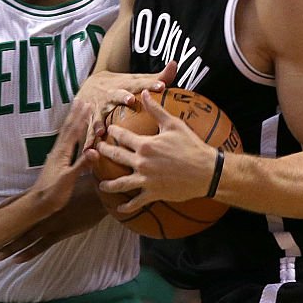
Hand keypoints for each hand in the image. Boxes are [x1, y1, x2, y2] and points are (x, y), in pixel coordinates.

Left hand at [0, 173, 103, 261]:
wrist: (98, 192)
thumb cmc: (87, 186)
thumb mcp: (67, 183)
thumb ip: (55, 190)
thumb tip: (49, 194)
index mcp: (42, 198)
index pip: (17, 205)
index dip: (3, 212)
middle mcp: (42, 211)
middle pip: (17, 225)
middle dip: (2, 235)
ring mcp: (49, 222)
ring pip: (25, 237)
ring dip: (11, 247)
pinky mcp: (60, 232)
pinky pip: (41, 245)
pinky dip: (28, 253)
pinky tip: (17, 260)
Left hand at [25, 99, 95, 214]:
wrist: (38, 203)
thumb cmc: (53, 193)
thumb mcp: (68, 179)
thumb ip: (81, 165)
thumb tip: (94, 151)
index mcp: (62, 153)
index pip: (73, 131)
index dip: (81, 117)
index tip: (88, 104)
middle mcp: (58, 151)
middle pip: (68, 128)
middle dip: (75, 114)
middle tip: (81, 100)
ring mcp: (56, 156)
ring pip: (66, 134)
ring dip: (72, 121)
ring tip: (76, 111)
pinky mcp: (56, 162)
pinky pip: (65, 142)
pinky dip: (70, 134)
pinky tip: (71, 135)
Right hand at [80, 60, 177, 142]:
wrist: (88, 84)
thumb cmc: (118, 85)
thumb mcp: (135, 79)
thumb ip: (155, 77)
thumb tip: (174, 64)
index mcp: (125, 85)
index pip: (141, 83)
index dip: (151, 84)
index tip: (161, 86)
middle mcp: (111, 94)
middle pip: (117, 94)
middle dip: (122, 96)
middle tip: (129, 99)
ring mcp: (99, 107)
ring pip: (99, 114)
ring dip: (99, 121)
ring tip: (101, 130)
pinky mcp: (90, 118)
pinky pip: (88, 130)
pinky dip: (87, 139)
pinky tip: (88, 149)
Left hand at [94, 94, 217, 214]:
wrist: (206, 171)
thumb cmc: (192, 146)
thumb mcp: (174, 125)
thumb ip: (156, 110)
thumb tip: (145, 92)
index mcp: (145, 144)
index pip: (122, 136)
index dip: (112, 132)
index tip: (107, 130)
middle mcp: (141, 162)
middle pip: (116, 157)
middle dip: (103, 153)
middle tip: (96, 150)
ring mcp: (146, 179)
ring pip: (120, 183)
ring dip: (109, 184)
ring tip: (101, 185)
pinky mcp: (153, 193)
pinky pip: (136, 202)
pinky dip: (127, 207)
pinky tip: (119, 209)